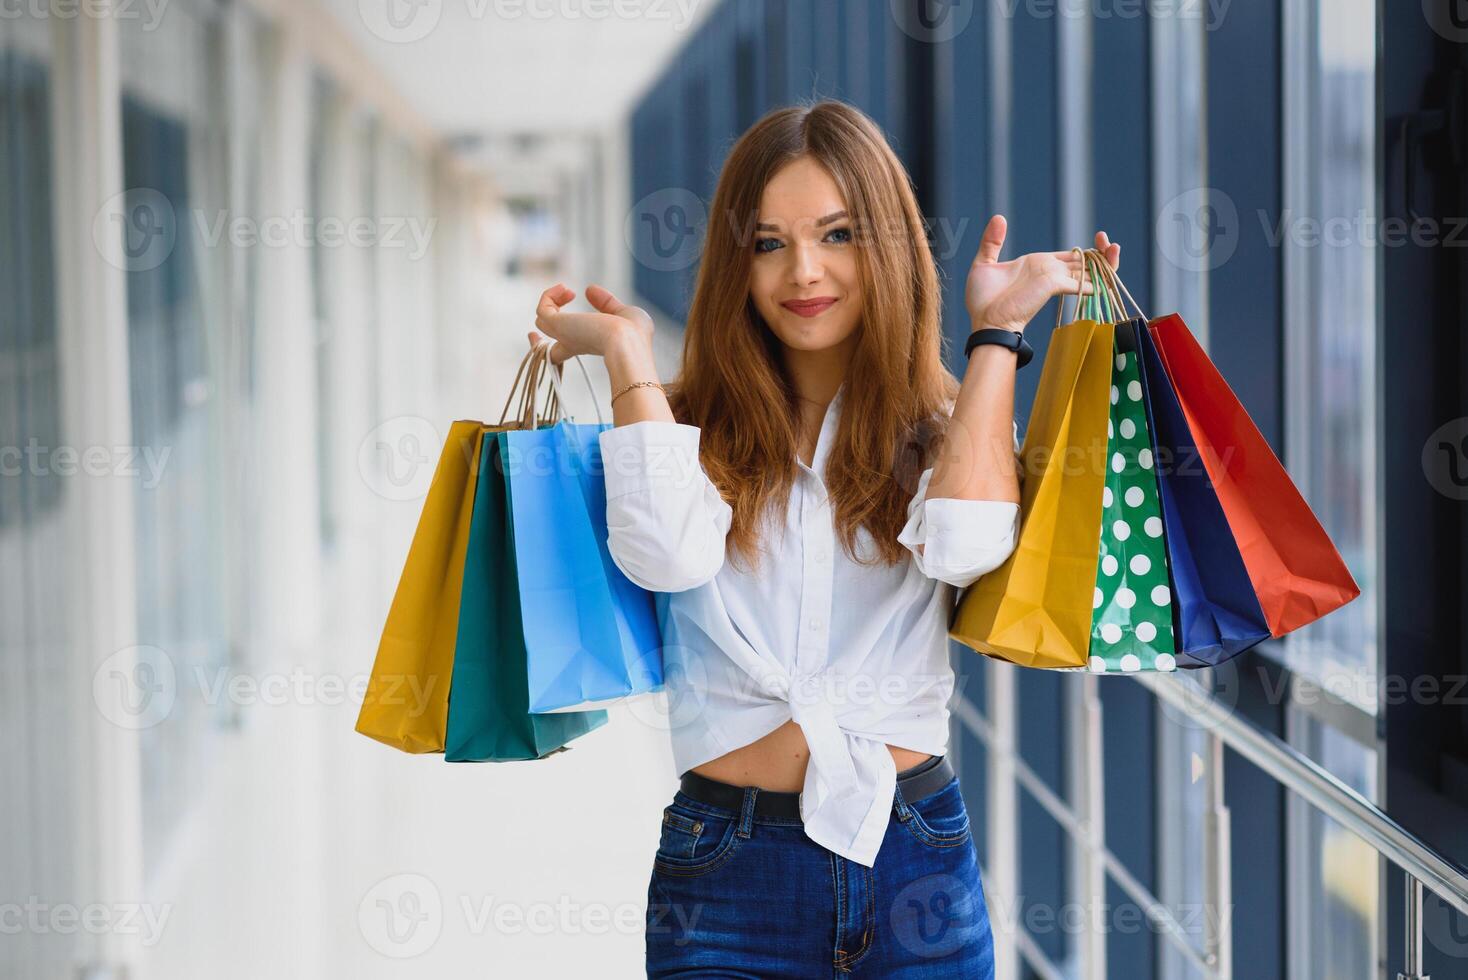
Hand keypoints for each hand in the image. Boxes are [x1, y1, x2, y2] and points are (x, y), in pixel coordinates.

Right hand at [528, 283, 654, 365]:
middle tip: (534, 333)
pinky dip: (550, 295)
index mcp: (588, 345)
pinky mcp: (557, 325)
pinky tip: (567, 290)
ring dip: (550, 300)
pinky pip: (542, 308)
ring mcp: (563, 334)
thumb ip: (606, 303)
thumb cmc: (634, 335)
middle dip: (539, 339)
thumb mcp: (623, 313)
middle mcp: (573, 342)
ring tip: (568, 291)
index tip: (552, 336)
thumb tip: (590, 290)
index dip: (557, 343)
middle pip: (546, 347)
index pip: (565, 350)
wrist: (627, 344)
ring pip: (542, 322)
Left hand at [964, 217, 1120, 333]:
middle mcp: (1050, 272)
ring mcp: (1054, 280)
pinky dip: (1095, 280)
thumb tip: (998, 217)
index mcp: (1038, 264)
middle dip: (1101, 251)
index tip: (1101, 238)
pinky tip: (1105, 275)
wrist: (985, 321)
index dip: (1086, 249)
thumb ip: (992, 241)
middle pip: (1084, 262)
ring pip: (1087, 271)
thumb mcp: (985, 264)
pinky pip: (1080, 282)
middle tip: (1107, 240)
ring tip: (1114, 248)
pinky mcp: (1054, 286)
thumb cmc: (983, 300)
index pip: (1070, 256)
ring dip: (1105, 261)